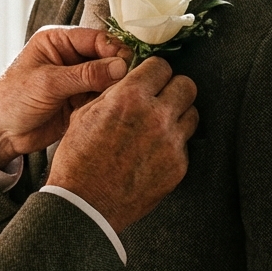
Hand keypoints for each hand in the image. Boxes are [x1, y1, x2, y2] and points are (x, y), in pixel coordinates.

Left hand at [0, 26, 130, 168]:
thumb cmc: (11, 100)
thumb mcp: (48, 83)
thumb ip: (85, 74)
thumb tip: (121, 66)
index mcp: (57, 41)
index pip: (96, 38)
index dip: (114, 50)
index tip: (127, 65)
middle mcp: (70, 57)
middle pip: (107, 57)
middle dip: (119, 70)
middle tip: (129, 84)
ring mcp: (77, 80)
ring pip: (109, 79)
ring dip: (117, 88)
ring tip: (125, 98)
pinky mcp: (81, 101)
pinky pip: (104, 98)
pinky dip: (111, 102)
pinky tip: (115, 109)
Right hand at [46, 57, 197, 232]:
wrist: (85, 204)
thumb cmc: (78, 160)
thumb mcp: (85, 114)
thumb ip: (114, 94)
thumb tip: (130, 82)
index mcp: (130, 97)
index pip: (162, 66)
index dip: (155, 72)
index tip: (152, 79)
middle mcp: (156, 116)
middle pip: (186, 85)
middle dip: (173, 89)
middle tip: (161, 98)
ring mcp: (171, 142)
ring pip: (192, 114)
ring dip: (178, 116)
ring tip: (160, 126)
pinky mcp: (178, 166)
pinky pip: (185, 144)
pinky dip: (173, 144)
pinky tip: (154, 152)